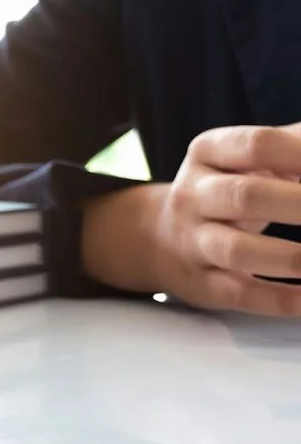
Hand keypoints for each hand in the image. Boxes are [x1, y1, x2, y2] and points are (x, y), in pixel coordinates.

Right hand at [81, 124, 300, 314]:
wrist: (157, 237)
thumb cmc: (227, 190)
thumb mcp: (249, 157)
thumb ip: (295, 145)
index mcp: (208, 153)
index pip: (257, 145)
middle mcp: (194, 195)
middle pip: (246, 196)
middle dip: (300, 204)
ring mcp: (193, 241)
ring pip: (237, 250)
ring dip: (290, 257)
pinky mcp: (202, 283)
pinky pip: (240, 293)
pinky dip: (280, 298)